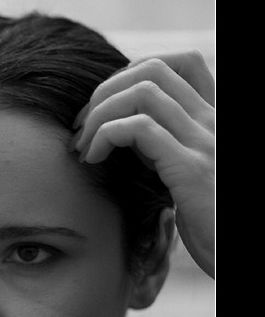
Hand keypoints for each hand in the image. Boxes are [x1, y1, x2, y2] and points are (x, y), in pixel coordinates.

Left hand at [72, 50, 214, 278]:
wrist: (235, 255)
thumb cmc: (208, 223)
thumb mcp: (182, 173)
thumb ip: (161, 145)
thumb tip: (120, 128)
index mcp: (214, 119)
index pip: (182, 61)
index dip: (132, 71)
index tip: (106, 107)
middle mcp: (214, 122)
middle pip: (153, 68)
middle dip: (105, 90)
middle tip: (82, 126)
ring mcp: (205, 142)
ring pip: (142, 91)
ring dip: (99, 113)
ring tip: (84, 144)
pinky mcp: (191, 169)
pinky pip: (138, 128)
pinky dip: (104, 135)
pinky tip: (93, 158)